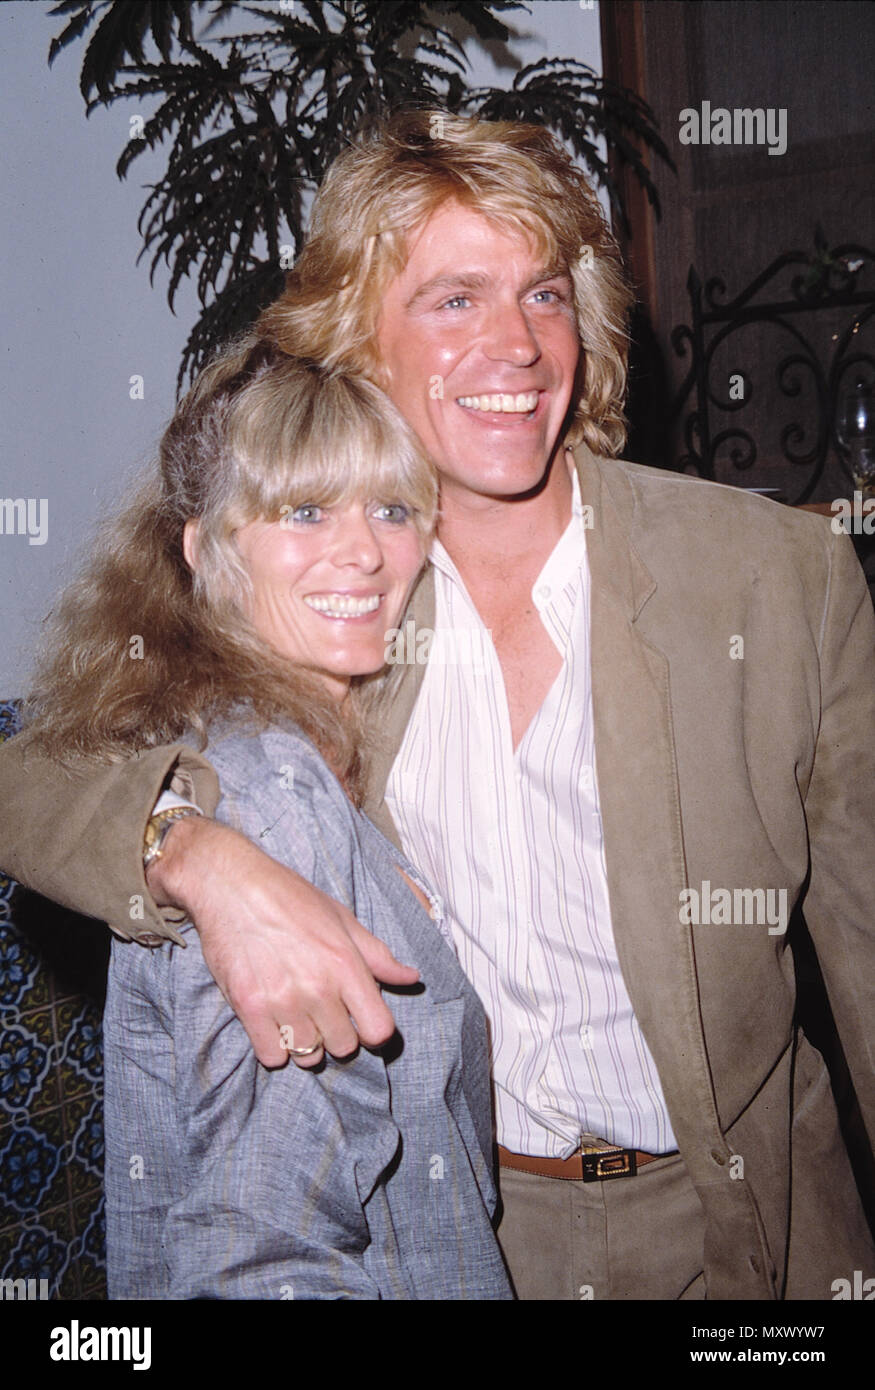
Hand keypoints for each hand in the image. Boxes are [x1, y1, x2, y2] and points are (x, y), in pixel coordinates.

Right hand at [146, 816, 418, 1067]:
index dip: (373, 1030)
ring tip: (297, 1016)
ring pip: (309, 1056)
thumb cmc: (290, 898)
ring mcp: (282, 1001)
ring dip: (306, 1042)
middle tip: (323, 1012)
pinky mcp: (248, 1008)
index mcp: (346, 965)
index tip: (360, 1019)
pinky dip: (275, 1047)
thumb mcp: (342, 919)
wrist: (232, 886)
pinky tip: (273, 1023)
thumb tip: (411, 977)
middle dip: (338, 1034)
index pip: (378, 1030)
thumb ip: (378, 956)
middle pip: (344, 1047)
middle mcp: (318, 988)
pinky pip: (272, 1057)